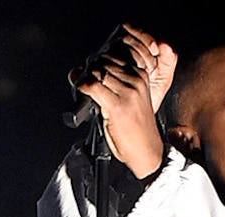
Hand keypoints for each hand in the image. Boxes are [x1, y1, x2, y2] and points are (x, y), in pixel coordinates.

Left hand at [69, 23, 177, 178]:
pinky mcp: (117, 105)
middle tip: (89, 86)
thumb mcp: (127, 100)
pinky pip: (92, 86)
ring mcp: (128, 92)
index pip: (112, 55)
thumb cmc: (137, 130)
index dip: (98, 65)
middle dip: (91, 71)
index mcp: (141, 76)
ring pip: (96, 72)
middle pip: (102, 61)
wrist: (148, 152)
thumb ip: (107, 84)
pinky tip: (86, 98)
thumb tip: (76, 72)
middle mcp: (136, 81)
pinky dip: (83, 89)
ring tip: (89, 94)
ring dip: (87, 81)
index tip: (95, 77)